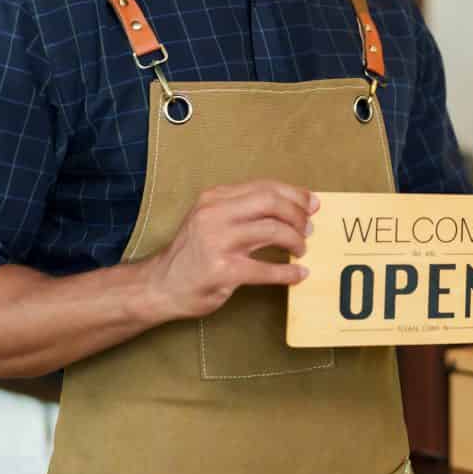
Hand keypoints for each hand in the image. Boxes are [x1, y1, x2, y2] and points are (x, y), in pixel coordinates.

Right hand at [142, 180, 318, 320]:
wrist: (159, 286)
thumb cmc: (193, 254)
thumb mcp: (210, 219)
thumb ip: (243, 208)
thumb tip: (291, 204)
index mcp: (215, 198)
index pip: (265, 187)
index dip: (295, 194)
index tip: (312, 204)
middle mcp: (214, 214)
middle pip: (272, 202)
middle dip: (298, 214)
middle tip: (309, 229)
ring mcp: (217, 242)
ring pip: (273, 230)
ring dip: (296, 241)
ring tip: (300, 250)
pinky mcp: (222, 271)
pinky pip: (266, 269)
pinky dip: (288, 272)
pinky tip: (298, 274)